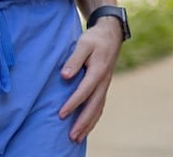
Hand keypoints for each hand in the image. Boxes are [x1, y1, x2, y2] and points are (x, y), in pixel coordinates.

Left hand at [58, 18, 123, 140]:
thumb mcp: (83, 43)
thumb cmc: (95, 39)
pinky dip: (93, 119)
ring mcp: (105, 85)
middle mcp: (104, 81)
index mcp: (98, 70)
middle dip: (83, 122)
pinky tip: (86, 127)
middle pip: (94, 105)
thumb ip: (74, 59)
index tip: (61, 114)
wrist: (111, 34)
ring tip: (77, 138)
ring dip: (88, 124)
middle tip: (72, 136)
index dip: (73, 103)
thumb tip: (64, 76)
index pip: (85, 91)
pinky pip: (100, 106)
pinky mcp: (103, 87)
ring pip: (98, 108)